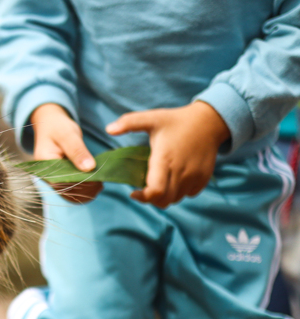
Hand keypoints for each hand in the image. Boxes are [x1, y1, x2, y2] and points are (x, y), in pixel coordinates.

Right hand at [30, 103, 102, 203]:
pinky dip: (84, 189)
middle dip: (86, 188)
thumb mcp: (68, 134)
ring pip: (70, 193)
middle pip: (68, 189)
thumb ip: (77, 151)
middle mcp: (46, 175)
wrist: (50, 125)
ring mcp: (52, 179)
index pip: (64, 181)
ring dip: (86, 191)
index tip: (99, 179)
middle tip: (103, 181)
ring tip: (100, 183)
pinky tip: (95, 185)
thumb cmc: (58, 127)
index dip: (83, 182)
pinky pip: (71, 190)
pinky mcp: (60, 179)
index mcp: (45, 165)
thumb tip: (89, 168)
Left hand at [106, 101, 228, 207]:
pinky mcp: (204, 178)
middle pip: (163, 200)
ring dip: (165, 196)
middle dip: (150, 199)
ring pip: (175, 199)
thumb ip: (129, 122)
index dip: (143, 197)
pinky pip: (189, 194)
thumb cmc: (176, 121)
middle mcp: (181, 171)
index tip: (134, 192)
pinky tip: (174, 179)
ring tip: (159, 182)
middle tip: (144, 188)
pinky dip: (179, 192)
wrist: (210, 121)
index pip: (155, 192)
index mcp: (165, 159)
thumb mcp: (152, 118)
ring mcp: (194, 176)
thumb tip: (108, 129)